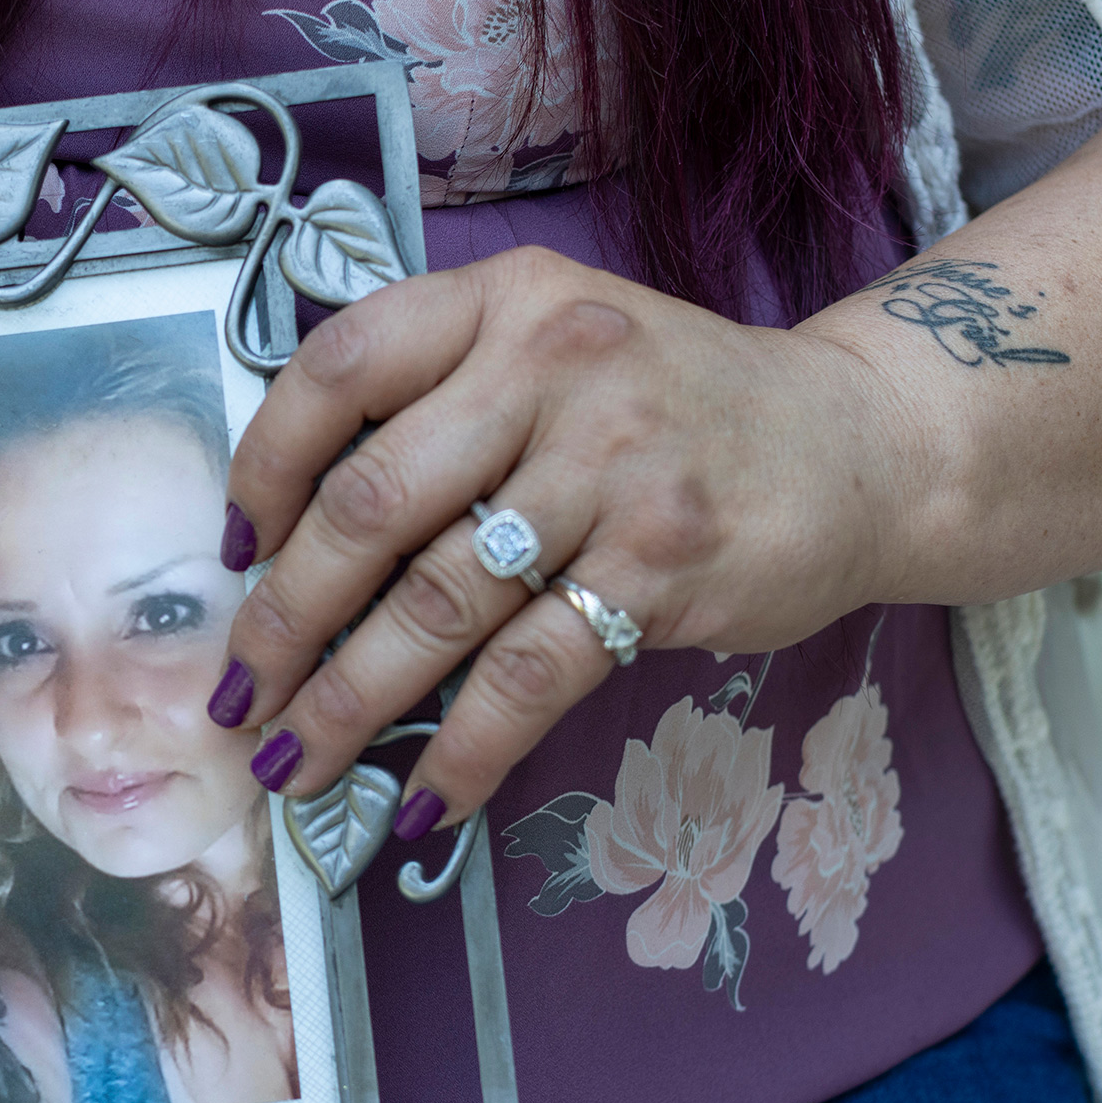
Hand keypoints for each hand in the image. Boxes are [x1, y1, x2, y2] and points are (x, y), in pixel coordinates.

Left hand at [212, 246, 903, 825]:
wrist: (863, 443)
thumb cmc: (678, 408)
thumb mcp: (558, 347)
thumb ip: (444, 400)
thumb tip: (294, 541)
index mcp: (505, 302)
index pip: (338, 369)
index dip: (264, 469)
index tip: (237, 552)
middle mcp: (554, 368)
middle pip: (369, 505)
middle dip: (285, 620)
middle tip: (241, 697)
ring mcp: (614, 467)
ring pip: (437, 604)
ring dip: (349, 703)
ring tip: (298, 762)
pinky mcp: (664, 567)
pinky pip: (529, 677)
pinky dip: (464, 753)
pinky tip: (422, 800)